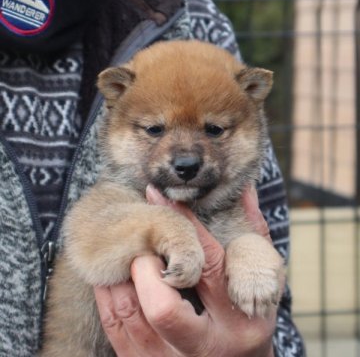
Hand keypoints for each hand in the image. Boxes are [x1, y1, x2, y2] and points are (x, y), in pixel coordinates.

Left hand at [94, 185, 279, 356]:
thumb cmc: (247, 319)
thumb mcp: (263, 282)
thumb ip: (254, 235)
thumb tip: (246, 190)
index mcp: (239, 316)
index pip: (207, 264)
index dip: (181, 225)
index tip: (155, 195)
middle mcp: (206, 344)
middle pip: (163, 305)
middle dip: (146, 266)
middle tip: (146, 250)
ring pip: (131, 315)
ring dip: (122, 276)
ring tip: (127, 255)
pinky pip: (115, 328)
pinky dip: (109, 295)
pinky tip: (113, 276)